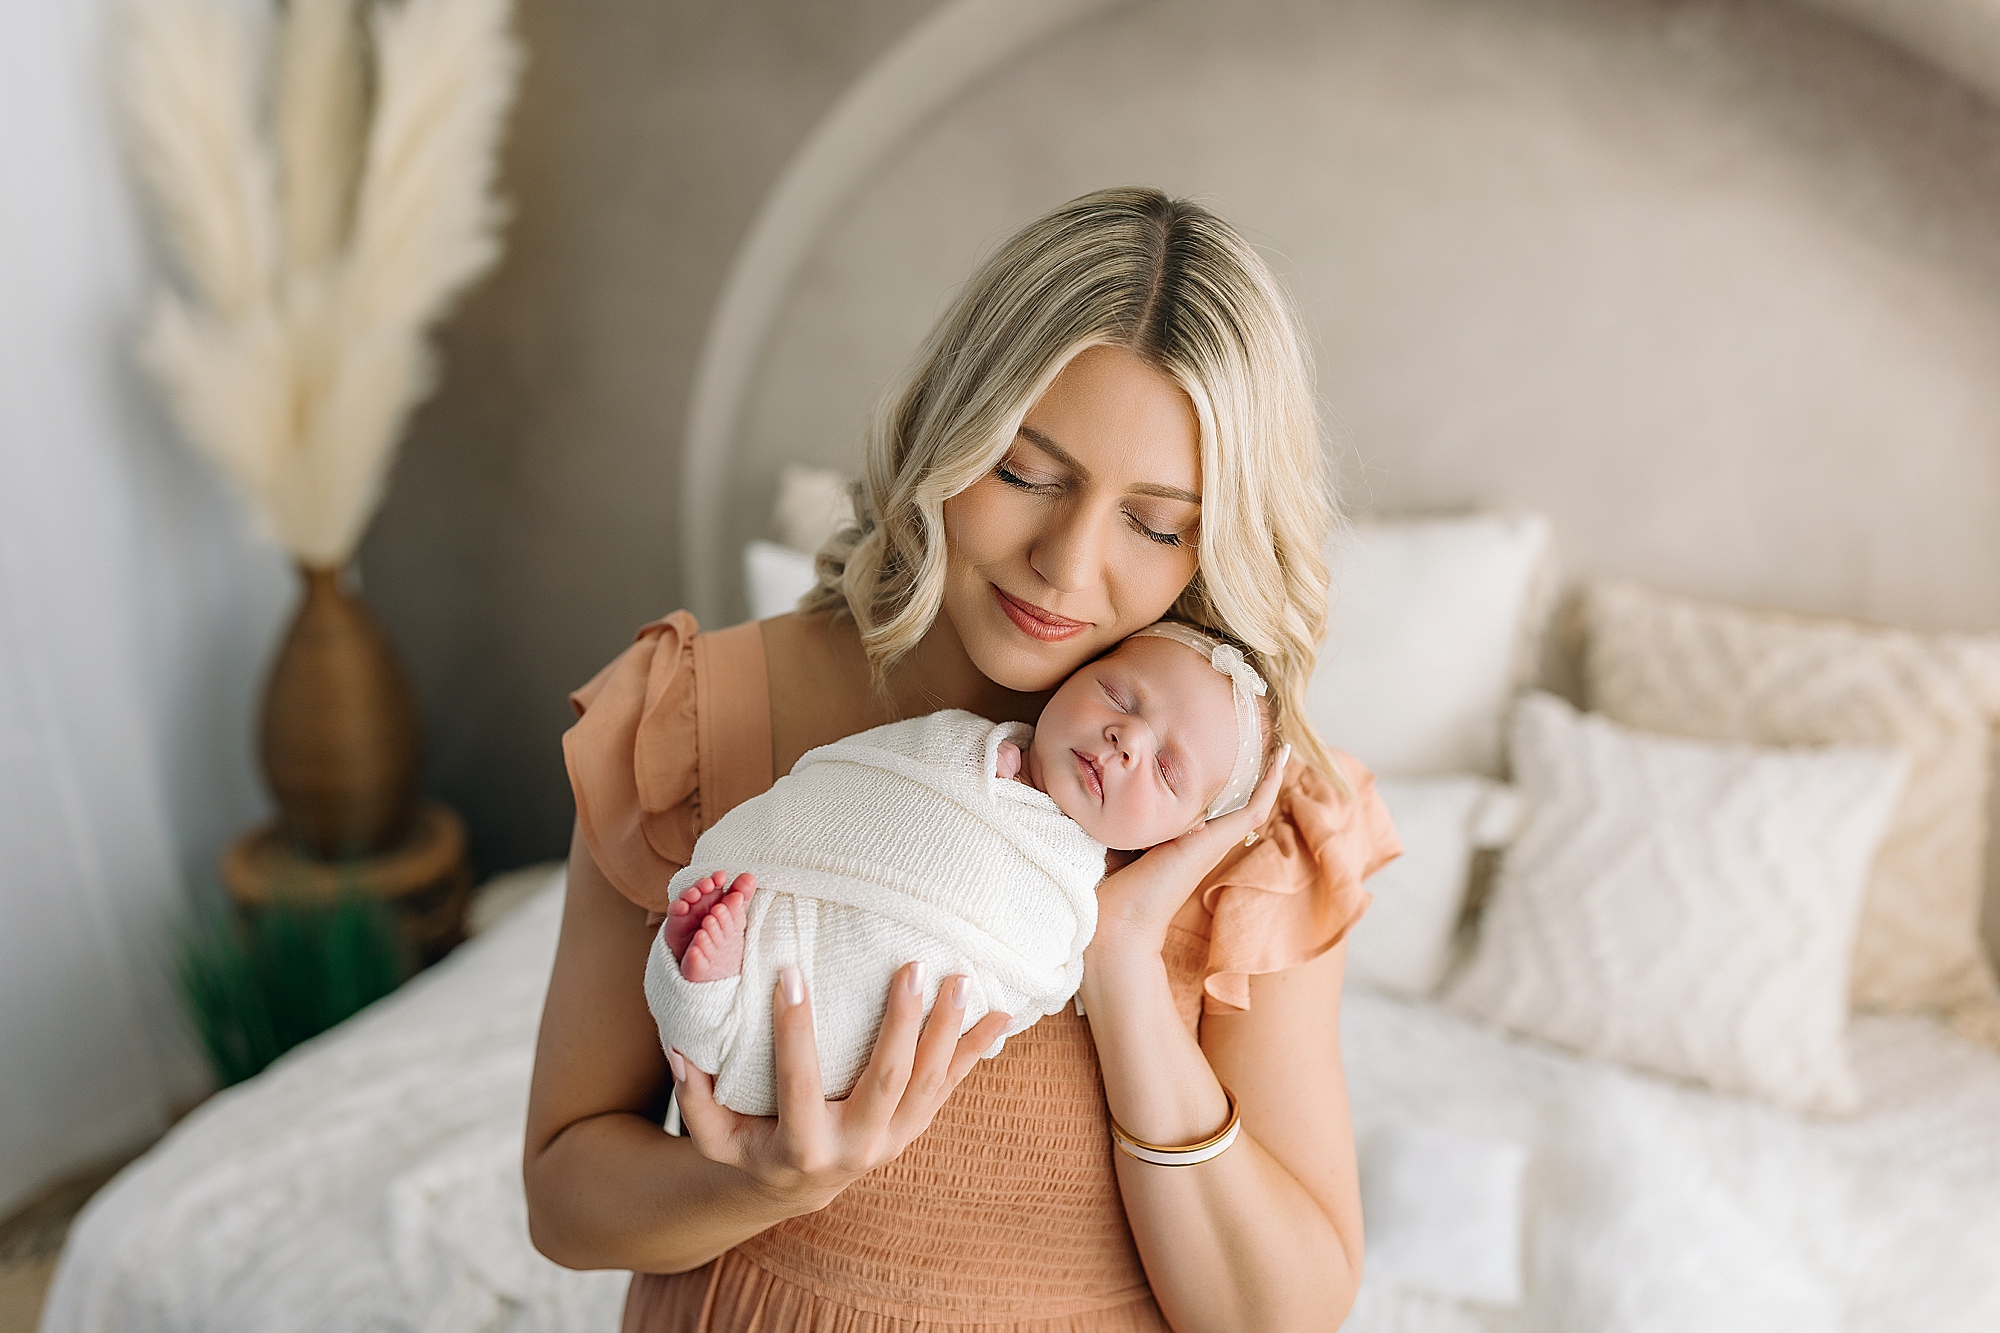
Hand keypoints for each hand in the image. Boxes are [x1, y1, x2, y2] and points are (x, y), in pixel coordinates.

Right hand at [670, 962, 1010, 1213]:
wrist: (798, 1189)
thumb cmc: (750, 1148)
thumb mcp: (713, 1137)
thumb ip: (695, 1096)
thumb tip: (679, 1045)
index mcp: (803, 1147)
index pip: (798, 1083)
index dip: (793, 1031)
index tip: (788, 973)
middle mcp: (857, 1148)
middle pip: (886, 1081)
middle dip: (901, 1025)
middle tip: (911, 968)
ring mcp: (894, 1139)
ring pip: (928, 1083)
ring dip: (949, 1031)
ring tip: (961, 979)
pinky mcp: (916, 1127)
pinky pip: (951, 1086)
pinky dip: (977, 1050)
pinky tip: (1002, 1014)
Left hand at [1090, 743, 1291, 958]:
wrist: (1114, 925)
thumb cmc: (1105, 887)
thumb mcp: (1113, 835)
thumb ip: (1119, 809)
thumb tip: (1107, 774)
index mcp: (1178, 838)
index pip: (1204, 800)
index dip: (1215, 772)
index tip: (1220, 739)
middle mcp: (1201, 839)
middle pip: (1233, 798)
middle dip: (1249, 766)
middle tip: (1263, 729)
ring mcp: (1212, 842)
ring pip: (1251, 801)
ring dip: (1266, 771)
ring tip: (1279, 737)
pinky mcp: (1216, 843)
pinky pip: (1253, 808)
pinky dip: (1269, 783)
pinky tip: (1282, 756)